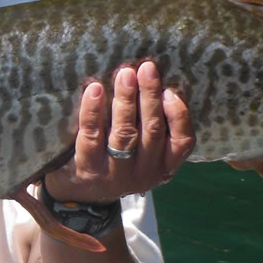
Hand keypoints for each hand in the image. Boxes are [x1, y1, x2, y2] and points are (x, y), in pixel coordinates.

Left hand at [43, 60, 193, 203]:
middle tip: (146, 68)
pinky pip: (92, 137)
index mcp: (163, 166)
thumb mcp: (143, 153)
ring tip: (125, 74)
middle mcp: (144, 173)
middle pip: (152, 131)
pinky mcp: (89, 169)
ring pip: (125, 133)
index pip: (182, 142)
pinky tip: (94, 89)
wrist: (80, 195)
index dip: (178, 116)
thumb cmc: (117, 160)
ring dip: (126, 100)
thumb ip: (153, 128)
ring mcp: (116, 174)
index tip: (170, 91)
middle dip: (149, 96)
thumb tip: (156, 81)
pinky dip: (93, 111)